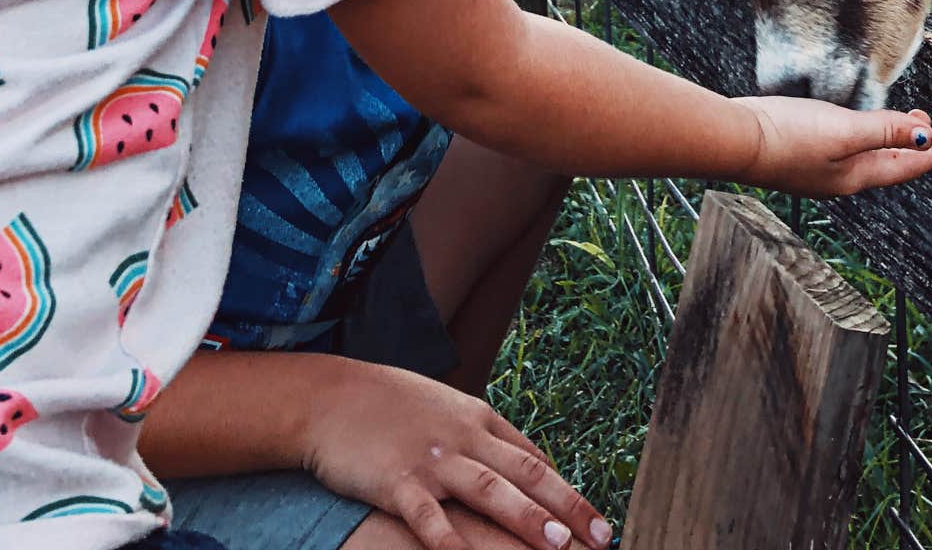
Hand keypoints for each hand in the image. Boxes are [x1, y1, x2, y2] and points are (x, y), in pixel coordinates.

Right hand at [303, 359, 611, 549]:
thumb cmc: (387, 405)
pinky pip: (431, 518)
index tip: (595, 519)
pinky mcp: (398, 481)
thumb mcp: (443, 409)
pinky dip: (452, 543)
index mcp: (477, 418)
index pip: (534, 455)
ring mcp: (432, 459)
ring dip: (528, 518)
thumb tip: (520, 463)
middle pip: (525, 472)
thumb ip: (481, 436)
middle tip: (601, 537)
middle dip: (567, 507)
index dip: (567, 489)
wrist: (329, 396)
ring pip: (490, 490)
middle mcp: (463, 436)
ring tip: (560, 545)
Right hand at [736, 99, 931, 195]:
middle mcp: (839, 178)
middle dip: (909, 144)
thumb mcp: (845, 131)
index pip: (903, 168)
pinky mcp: (800, 154)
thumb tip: (923, 137)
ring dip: (886, 139)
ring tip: (898, 122)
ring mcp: (818, 168)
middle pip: (886, 163)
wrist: (738, 141)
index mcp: (855, 177)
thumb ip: (884, 131)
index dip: (929, 154)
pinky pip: (844, 148)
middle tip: (927, 123)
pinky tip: (853, 124)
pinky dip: (862, 136)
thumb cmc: (790, 138)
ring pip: (865, 156)